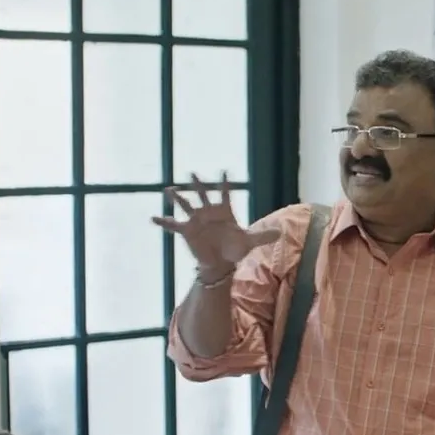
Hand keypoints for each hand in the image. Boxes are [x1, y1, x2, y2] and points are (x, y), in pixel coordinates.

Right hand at [150, 173, 281, 275]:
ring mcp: (196, 220)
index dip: (225, 184)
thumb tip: (282, 233)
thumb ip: (264, 236)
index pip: (225, 194)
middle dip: (199, 185)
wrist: (221, 263)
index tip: (224, 172)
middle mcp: (208, 212)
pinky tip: (153, 218)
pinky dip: (163, 222)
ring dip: (177, 198)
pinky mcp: (187, 231)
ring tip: (168, 189)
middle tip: (193, 173)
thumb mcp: (250, 242)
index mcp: (224, 211)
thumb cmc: (235, 250)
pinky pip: (173, 225)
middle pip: (203, 195)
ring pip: (186, 205)